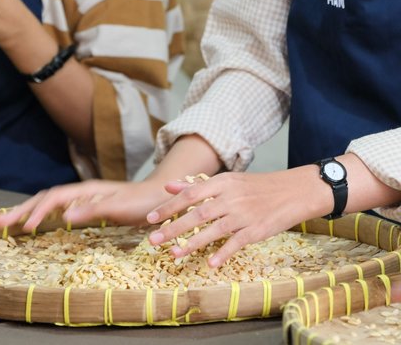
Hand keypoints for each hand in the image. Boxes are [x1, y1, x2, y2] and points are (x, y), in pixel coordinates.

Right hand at [0, 179, 170, 231]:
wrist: (159, 197)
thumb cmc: (142, 203)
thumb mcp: (119, 207)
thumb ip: (93, 209)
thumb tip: (65, 214)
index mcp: (87, 190)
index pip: (54, 198)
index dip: (37, 211)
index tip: (22, 227)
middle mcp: (83, 191)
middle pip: (46, 197)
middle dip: (23, 208)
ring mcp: (85, 197)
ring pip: (51, 201)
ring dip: (30, 210)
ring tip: (10, 222)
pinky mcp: (90, 205)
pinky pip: (60, 207)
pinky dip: (44, 214)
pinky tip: (39, 221)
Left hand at [146, 168, 331, 267]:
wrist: (295, 190)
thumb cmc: (258, 186)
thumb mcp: (228, 180)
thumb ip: (197, 184)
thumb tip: (169, 185)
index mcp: (222, 182)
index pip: (189, 194)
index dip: (168, 206)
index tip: (150, 218)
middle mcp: (231, 197)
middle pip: (197, 213)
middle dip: (173, 227)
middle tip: (153, 240)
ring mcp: (244, 214)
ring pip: (213, 229)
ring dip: (192, 243)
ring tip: (174, 254)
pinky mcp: (257, 230)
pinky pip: (237, 243)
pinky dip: (223, 253)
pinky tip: (210, 264)